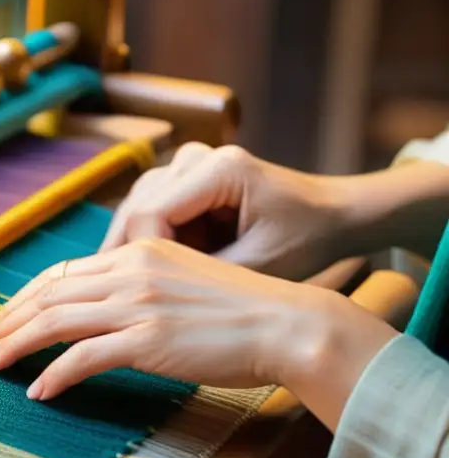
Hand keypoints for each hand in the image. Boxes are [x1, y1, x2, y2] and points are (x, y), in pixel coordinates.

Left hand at [0, 239, 397, 429]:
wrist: (287, 324)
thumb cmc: (240, 312)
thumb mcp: (182, 283)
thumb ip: (140, 287)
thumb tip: (102, 312)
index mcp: (138, 252)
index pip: (62, 274)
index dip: (24, 300)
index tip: (0, 322)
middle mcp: (131, 271)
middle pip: (48, 294)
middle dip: (5, 322)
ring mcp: (139, 304)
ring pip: (55, 322)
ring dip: (15, 346)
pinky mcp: (149, 339)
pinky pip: (84, 358)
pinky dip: (54, 375)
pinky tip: (38, 393)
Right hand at [100, 142, 354, 280]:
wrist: (333, 214)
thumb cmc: (305, 240)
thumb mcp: (257, 267)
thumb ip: (201, 276)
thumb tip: (147, 297)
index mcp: (219, 169)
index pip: (150, 215)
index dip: (141, 258)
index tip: (149, 296)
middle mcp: (194, 157)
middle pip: (134, 208)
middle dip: (130, 255)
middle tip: (126, 299)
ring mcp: (186, 163)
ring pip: (133, 208)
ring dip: (135, 249)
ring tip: (138, 288)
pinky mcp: (182, 177)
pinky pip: (147, 210)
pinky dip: (148, 242)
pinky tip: (152, 272)